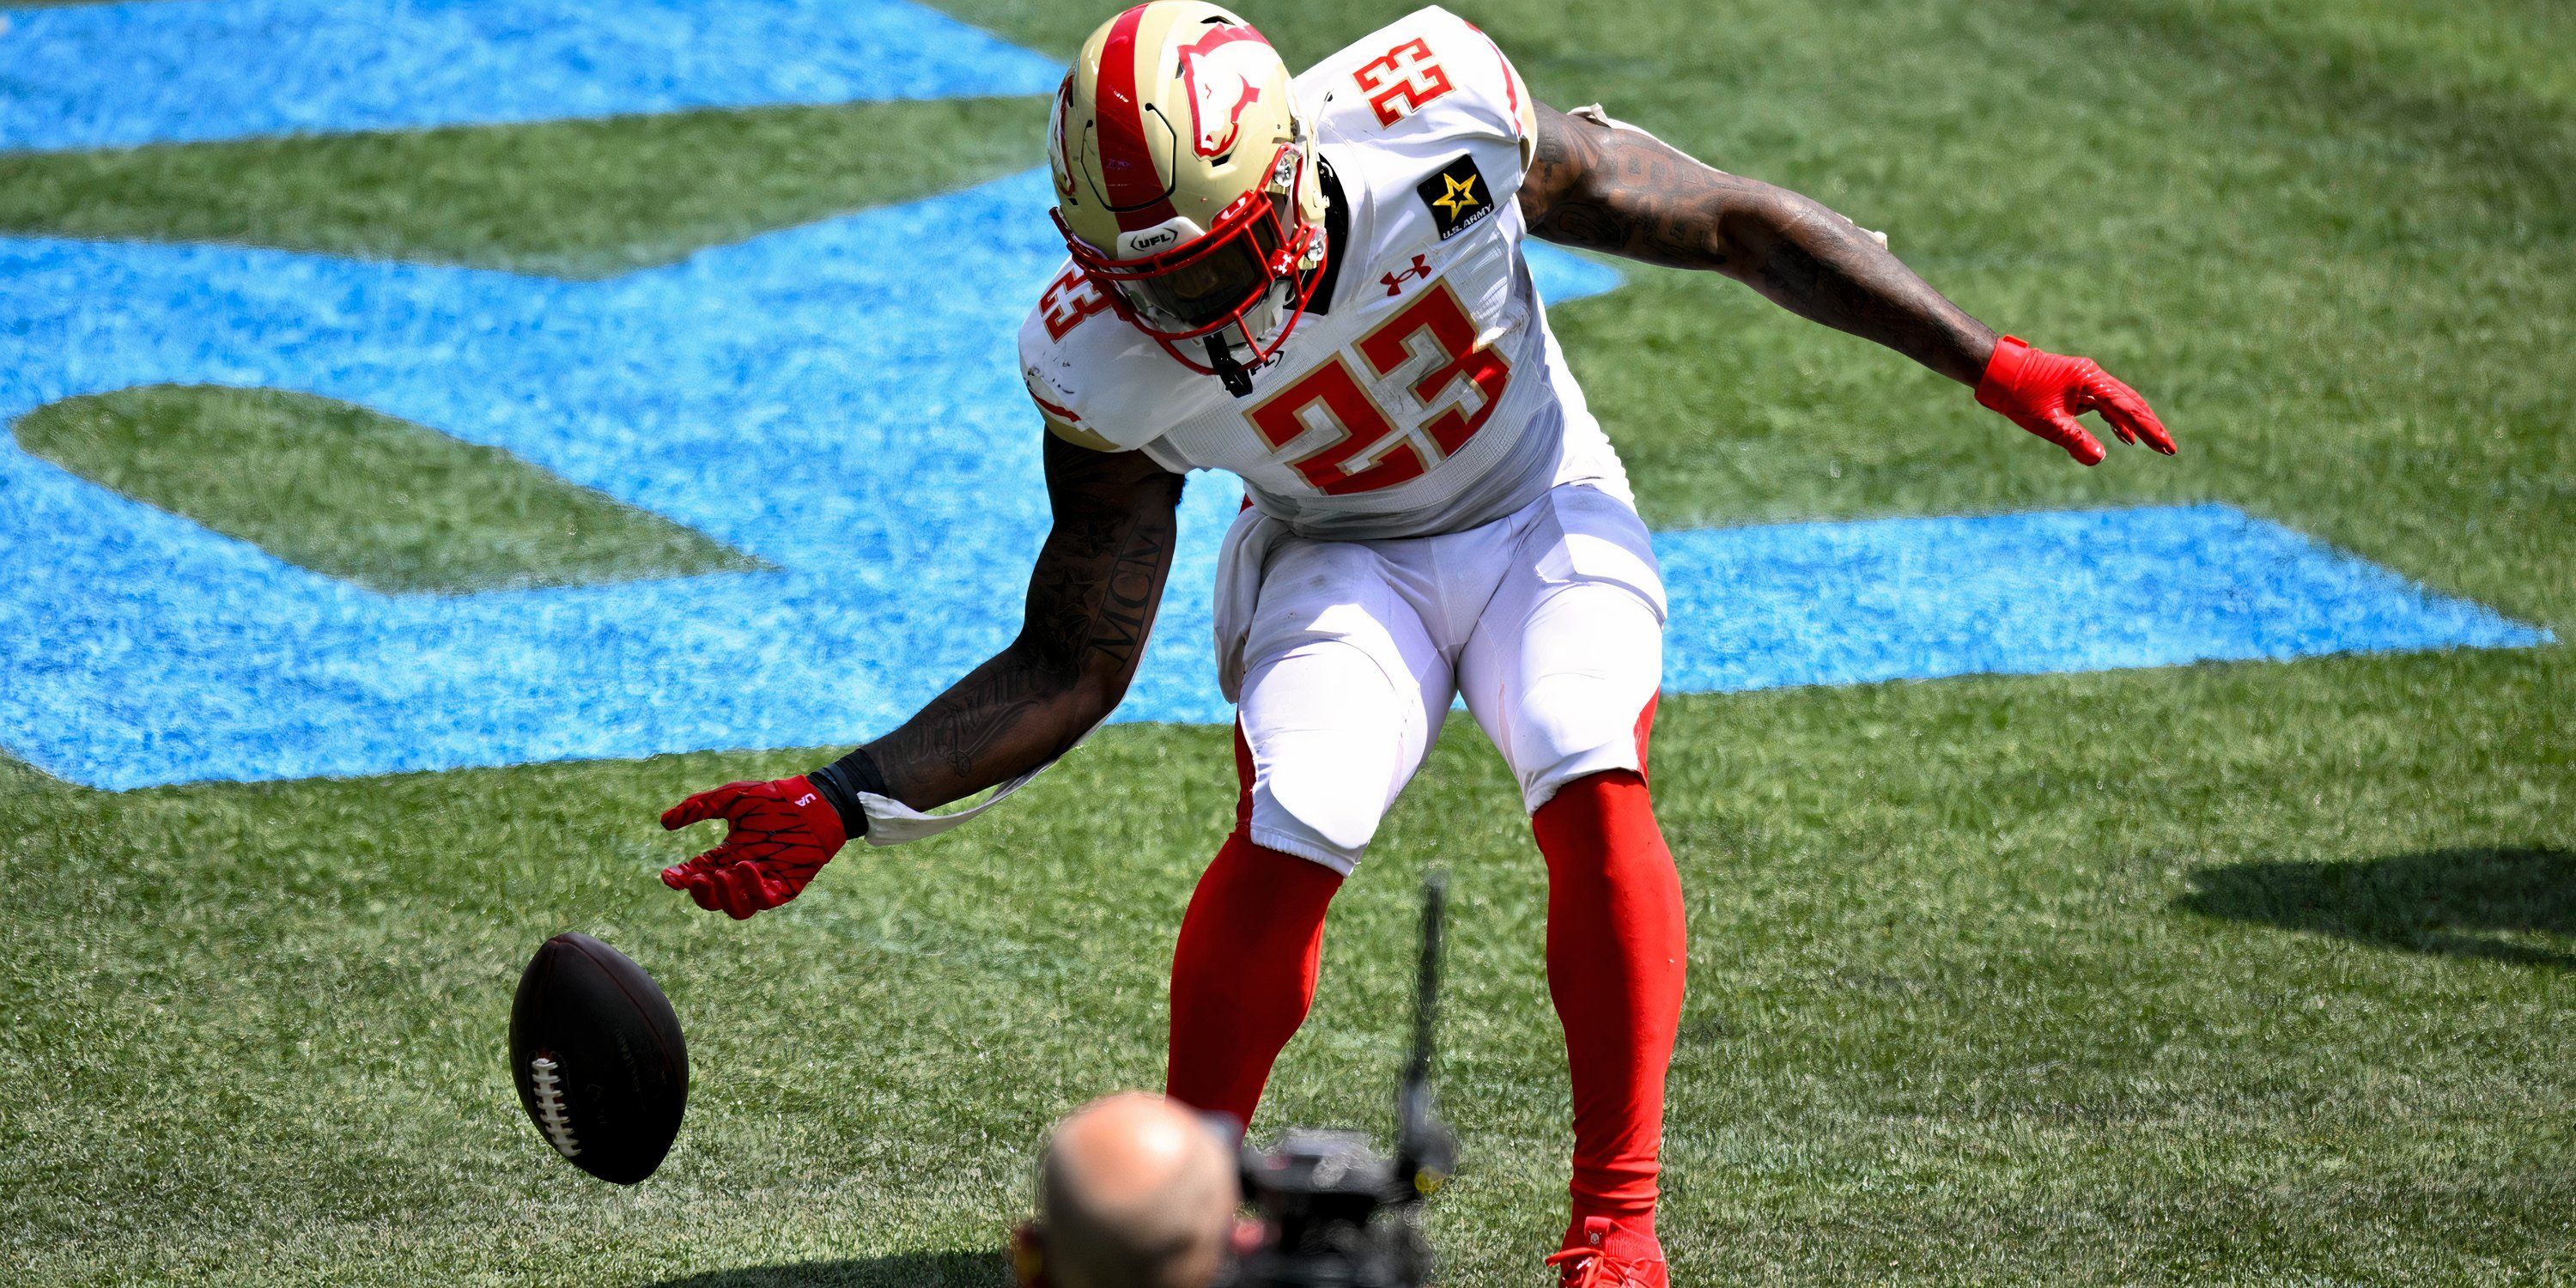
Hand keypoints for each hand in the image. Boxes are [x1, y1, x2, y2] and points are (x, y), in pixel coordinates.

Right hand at [658, 775, 847, 918]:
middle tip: (695, 878)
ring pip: (736, 909)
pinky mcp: (785, 887)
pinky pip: (763, 901)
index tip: (669, 875)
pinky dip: (751, 889)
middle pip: (713, 900)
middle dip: (700, 893)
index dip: (680, 879)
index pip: (697, 875)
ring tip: (721, 874)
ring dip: (724, 896)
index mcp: (726, 856)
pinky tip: (746, 867)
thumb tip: (663, 822)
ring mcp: (763, 883)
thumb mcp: (730, 799)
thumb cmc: (773, 799)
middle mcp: (742, 874)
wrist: (812, 802)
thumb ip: (697, 808)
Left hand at [1975, 335, 2175, 464]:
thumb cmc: (2019, 394)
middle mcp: (2093, 376)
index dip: (2149, 429)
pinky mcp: (2078, 386)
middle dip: (2150, 426)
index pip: (2127, 408)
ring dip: (2136, 424)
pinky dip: (2116, 421)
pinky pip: (2105, 405)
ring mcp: (2087, 380)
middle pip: (2131, 402)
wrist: (1997, 371)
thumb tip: (2100, 458)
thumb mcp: (2045, 421)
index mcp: (2089, 380)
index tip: (2166, 447)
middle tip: (2169, 449)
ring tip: (2155, 445)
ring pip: (2120, 403)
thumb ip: (2073, 439)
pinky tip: (2126, 438)